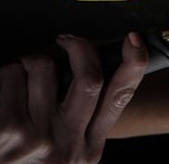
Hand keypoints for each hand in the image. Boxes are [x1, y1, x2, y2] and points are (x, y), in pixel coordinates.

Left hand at [0, 33, 147, 162]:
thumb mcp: (62, 156)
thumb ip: (78, 121)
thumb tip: (83, 69)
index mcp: (87, 150)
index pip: (120, 97)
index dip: (133, 62)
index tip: (134, 40)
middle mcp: (66, 146)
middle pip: (89, 77)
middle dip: (78, 48)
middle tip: (65, 41)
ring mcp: (37, 140)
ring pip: (44, 69)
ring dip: (26, 66)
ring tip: (15, 86)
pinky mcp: (7, 132)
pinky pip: (11, 76)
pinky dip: (4, 77)